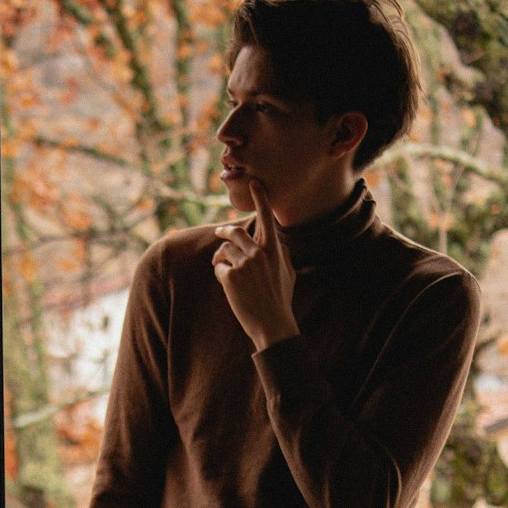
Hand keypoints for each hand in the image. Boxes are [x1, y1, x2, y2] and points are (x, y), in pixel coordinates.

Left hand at [212, 180, 297, 350]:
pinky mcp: (230, 276)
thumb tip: (278, 241)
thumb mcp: (288, 274)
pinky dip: (220, 275)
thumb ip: (281, 254)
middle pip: (234, 233)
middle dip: (224, 232)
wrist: (272, 325)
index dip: (260, 199)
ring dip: (221, 258)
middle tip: (219, 235)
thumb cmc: (280, 300)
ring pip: (224, 251)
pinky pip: (218, 268)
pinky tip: (229, 288)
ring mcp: (244, 264)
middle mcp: (259, 253)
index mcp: (274, 250)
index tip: (254, 183)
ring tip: (226, 272)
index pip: (266, 219)